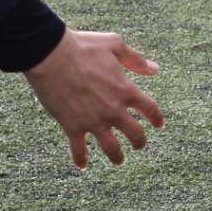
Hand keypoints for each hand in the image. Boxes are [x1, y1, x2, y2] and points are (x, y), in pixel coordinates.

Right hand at [25, 29, 164, 168]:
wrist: (52, 56)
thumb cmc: (83, 47)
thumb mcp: (115, 45)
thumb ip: (135, 59)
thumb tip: (154, 70)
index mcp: (126, 90)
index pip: (150, 109)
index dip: (157, 118)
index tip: (159, 125)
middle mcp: (114, 109)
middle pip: (135, 133)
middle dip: (139, 142)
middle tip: (139, 146)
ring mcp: (94, 120)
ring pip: (112, 147)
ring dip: (117, 156)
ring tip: (118, 161)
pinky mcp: (73, 126)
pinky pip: (79, 149)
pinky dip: (81, 159)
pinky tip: (82, 165)